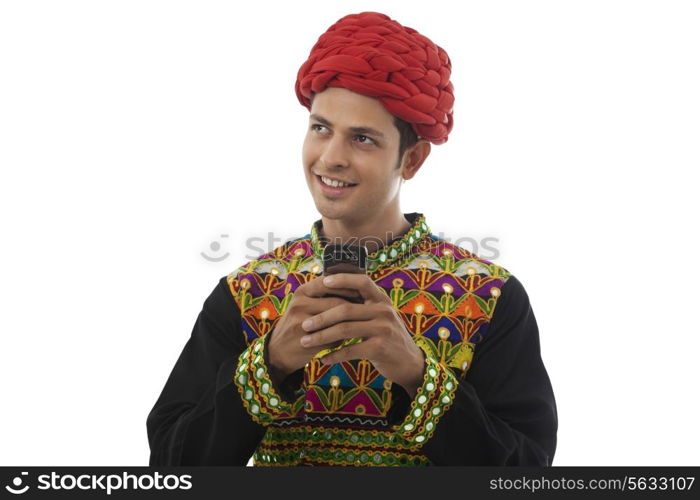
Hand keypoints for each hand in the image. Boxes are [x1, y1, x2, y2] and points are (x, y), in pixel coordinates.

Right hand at [267, 274, 362, 376]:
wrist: (278, 351)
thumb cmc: (299, 324)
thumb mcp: (306, 305)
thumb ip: (325, 297)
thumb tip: (358, 291)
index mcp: (302, 291)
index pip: (329, 282)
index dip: (348, 286)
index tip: (363, 292)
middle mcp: (300, 303)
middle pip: (337, 302)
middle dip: (355, 307)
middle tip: (369, 311)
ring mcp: (302, 322)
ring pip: (337, 321)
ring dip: (351, 323)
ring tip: (363, 324)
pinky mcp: (306, 340)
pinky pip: (333, 338)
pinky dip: (344, 339)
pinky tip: (351, 340)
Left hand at [299, 273, 425, 396]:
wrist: (410, 363)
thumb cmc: (387, 337)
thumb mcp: (381, 317)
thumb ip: (364, 306)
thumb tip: (334, 293)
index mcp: (382, 300)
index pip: (362, 282)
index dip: (343, 279)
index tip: (324, 281)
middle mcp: (384, 311)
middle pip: (345, 310)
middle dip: (321, 318)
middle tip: (304, 325)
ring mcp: (383, 329)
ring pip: (344, 330)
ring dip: (322, 337)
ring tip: (306, 342)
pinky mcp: (380, 348)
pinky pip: (350, 350)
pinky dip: (334, 355)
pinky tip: (323, 359)